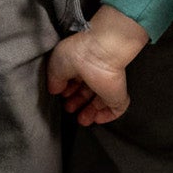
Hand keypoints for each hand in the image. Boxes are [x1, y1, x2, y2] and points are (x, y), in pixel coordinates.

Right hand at [46, 6, 150, 125]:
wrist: (100, 54)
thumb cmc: (79, 52)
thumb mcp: (55, 65)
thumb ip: (54, 80)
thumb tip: (54, 89)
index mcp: (81, 61)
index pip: (75, 79)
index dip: (67, 89)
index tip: (61, 95)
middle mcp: (95, 71)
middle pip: (87, 91)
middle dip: (78, 102)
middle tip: (70, 108)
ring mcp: (108, 83)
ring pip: (101, 101)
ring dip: (90, 112)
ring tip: (82, 120)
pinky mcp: (118, 94)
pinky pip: (116, 108)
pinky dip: (107, 116)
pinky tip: (97, 119)